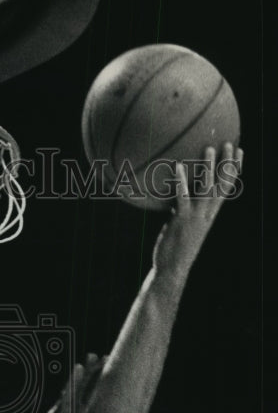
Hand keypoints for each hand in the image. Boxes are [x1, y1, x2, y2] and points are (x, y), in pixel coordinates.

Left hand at [21, 352, 105, 412]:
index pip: (67, 399)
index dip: (73, 383)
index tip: (79, 367)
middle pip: (76, 389)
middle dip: (85, 373)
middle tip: (94, 355)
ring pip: (83, 390)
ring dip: (93, 375)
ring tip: (103, 358)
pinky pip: (87, 398)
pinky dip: (96, 386)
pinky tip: (105, 375)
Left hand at [152, 142, 242, 277]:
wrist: (172, 270)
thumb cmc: (175, 249)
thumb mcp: (184, 227)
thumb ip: (184, 211)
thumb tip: (175, 198)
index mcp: (210, 215)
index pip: (227, 188)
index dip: (235, 169)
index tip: (240, 151)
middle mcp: (207, 214)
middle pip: (222, 184)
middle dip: (228, 163)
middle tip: (228, 143)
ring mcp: (196, 217)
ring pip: (207, 188)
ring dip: (209, 168)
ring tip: (209, 149)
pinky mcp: (182, 220)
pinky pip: (182, 197)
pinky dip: (181, 182)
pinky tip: (177, 167)